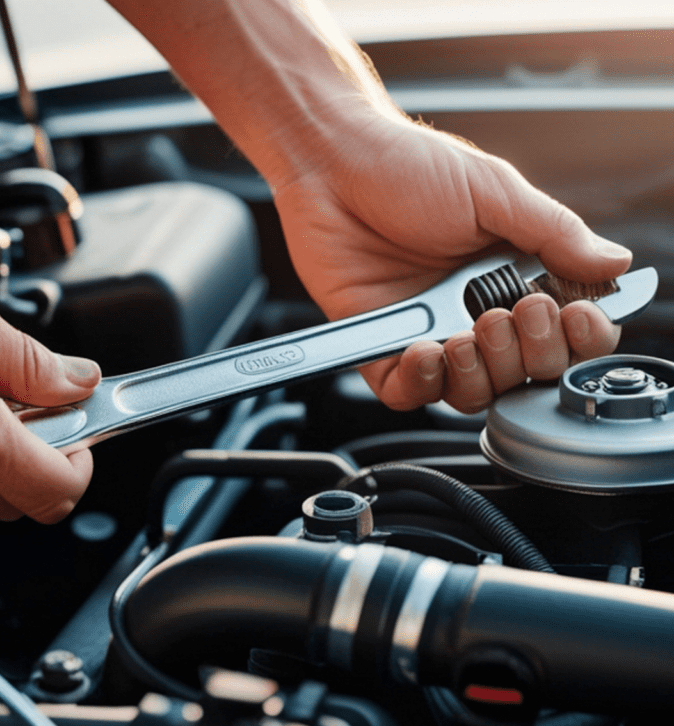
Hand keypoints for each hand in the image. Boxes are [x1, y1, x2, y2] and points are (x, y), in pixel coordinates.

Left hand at [274, 113, 631, 411]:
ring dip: (479, 374)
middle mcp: (473, 309)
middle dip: (527, 354)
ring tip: (465, 335)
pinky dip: (421, 385)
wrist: (333, 163)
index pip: (564, 329)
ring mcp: (428, 330)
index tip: (573, 317)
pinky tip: (424, 352)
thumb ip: (553, 233)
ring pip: (472, 391)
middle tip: (507, 314)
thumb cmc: (404, 166)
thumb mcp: (492, 190)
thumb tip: (613, 264)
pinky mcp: (380, 344)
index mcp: (512, 273)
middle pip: (523, 371)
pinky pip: (407, 392)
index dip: (577, 336)